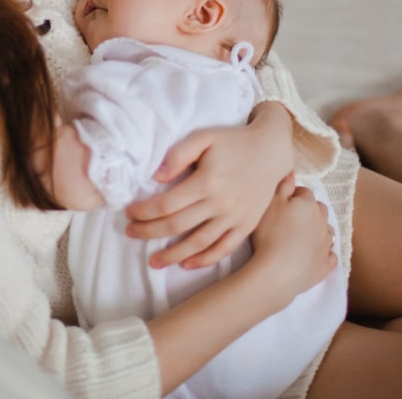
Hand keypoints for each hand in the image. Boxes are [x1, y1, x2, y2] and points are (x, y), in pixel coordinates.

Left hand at [124, 101, 293, 269]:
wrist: (272, 149)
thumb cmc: (234, 141)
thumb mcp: (205, 137)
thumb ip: (179, 154)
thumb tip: (157, 178)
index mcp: (207, 182)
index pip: (166, 204)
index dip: (144, 211)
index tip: (129, 213)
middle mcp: (220, 204)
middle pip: (177, 226)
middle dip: (149, 232)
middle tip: (131, 233)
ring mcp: (235, 217)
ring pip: (198, 243)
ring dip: (173, 255)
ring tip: (153, 262)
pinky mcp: (247, 225)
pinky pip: (223, 248)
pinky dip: (205, 259)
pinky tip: (187, 264)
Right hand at [249, 173, 336, 300]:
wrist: (278, 271)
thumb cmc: (269, 233)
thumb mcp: (269, 203)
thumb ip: (282, 185)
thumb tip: (291, 170)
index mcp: (308, 204)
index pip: (304, 192)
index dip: (292, 196)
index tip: (280, 204)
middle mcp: (322, 221)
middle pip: (318, 210)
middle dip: (308, 212)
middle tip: (289, 220)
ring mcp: (326, 244)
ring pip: (326, 231)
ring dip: (317, 231)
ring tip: (299, 238)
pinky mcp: (326, 265)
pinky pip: (330, 256)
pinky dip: (323, 254)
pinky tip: (313, 256)